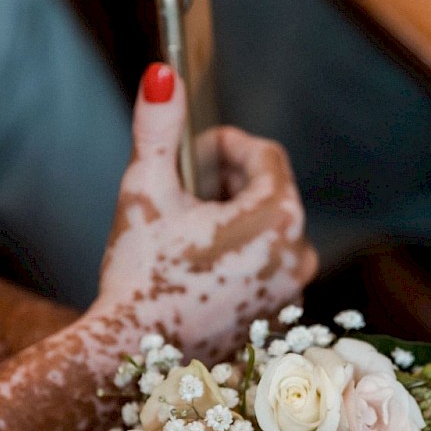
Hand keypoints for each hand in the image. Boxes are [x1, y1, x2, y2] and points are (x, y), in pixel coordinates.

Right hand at [90, 63, 316, 357]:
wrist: (132, 358)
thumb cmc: (139, 274)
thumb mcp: (144, 190)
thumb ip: (159, 128)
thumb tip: (164, 72)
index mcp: (278, 215)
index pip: (264, 155)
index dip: (224, 145)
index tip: (190, 152)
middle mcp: (298, 254)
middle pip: (271, 193)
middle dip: (228, 184)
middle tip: (182, 194)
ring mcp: (292, 292)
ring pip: (268, 233)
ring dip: (233, 222)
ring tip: (186, 235)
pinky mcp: (279, 320)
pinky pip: (266, 271)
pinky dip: (239, 260)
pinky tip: (198, 273)